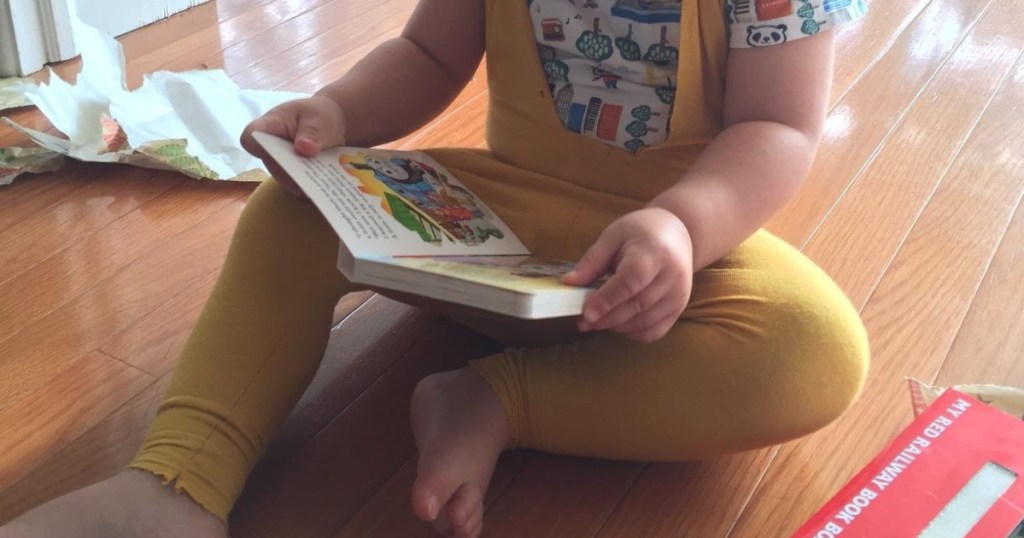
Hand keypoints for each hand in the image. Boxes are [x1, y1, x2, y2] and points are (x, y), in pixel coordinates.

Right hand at [240, 95, 346, 197]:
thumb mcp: (319, 118)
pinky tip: (330, 182)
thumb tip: (304, 148)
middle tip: (315, 163)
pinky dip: (315, 187)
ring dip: (307, 180)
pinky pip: (301, 189)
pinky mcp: (293, 182)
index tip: (275, 148)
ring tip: (328, 173)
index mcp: (269, 127)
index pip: (251, 136)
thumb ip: (312, 132)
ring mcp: (279, 169)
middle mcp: (269, 151)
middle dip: (293, 167)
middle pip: (272, 164)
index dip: (256, 144)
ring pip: (288, 181)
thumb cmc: (319, 117)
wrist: (331, 128)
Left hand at [563, 207, 692, 341]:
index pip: (631, 281)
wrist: (677, 233)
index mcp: (654, 252)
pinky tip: (619, 323)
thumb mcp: (613, 237)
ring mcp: (679, 295)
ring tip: (597, 321)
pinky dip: (633, 333)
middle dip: (607, 318)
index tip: (587, 313)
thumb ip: (592, 262)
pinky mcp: (680, 308)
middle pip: (637, 305)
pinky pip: (654, 331)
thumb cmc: (640, 232)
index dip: (608, 299)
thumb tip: (569, 283)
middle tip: (583, 322)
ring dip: (617, 326)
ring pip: (645, 322)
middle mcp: (672, 276)